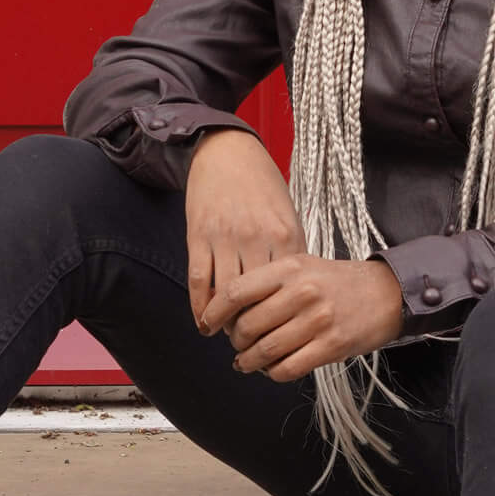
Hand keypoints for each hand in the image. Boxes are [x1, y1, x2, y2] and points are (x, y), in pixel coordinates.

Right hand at [184, 128, 306, 330]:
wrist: (228, 151)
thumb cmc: (263, 186)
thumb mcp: (288, 215)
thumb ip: (292, 252)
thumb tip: (296, 295)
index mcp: (284, 235)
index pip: (285, 293)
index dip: (282, 320)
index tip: (281, 337)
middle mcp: (255, 238)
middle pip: (256, 299)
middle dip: (253, 327)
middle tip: (251, 344)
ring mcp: (225, 237)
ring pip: (225, 295)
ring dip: (224, 323)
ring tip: (227, 337)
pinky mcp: (198, 235)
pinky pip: (198, 280)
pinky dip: (200, 307)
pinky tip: (204, 322)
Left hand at [200, 252, 405, 383]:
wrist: (387, 293)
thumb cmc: (336, 281)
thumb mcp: (302, 266)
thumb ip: (268, 282)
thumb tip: (228, 310)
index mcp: (289, 267)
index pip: (236, 291)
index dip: (214, 312)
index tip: (207, 324)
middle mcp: (302, 292)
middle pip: (247, 325)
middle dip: (235, 341)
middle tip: (236, 345)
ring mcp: (318, 320)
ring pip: (265, 350)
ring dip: (250, 362)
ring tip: (247, 362)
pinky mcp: (332, 346)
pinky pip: (289, 368)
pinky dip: (274, 373)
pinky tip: (272, 369)